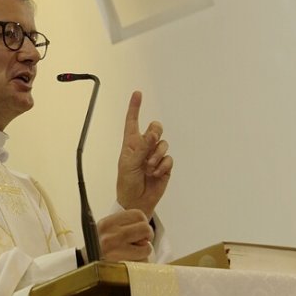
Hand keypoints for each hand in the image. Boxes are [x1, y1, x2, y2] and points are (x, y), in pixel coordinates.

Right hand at [97, 209, 153, 262]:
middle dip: (147, 236)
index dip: (142, 222)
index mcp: (105, 224)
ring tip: (132, 252)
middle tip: (139, 242)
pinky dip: (142, 261)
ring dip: (144, 250)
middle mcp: (108, 237)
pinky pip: (143, 261)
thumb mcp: (109, 230)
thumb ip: (127, 226)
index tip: (137, 230)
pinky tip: (131, 261)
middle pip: (145, 228)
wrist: (90, 268)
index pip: (138, 214)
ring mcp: (115, 254)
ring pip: (147, 246)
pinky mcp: (122, 267)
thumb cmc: (103, 248)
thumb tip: (145, 238)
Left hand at [115, 91, 171, 217]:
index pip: (132, 122)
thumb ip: (142, 147)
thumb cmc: (127, 183)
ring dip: (156, 155)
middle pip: (156, 128)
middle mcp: (144, 147)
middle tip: (151, 141)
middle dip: (155, 133)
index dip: (135, 107)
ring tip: (148, 168)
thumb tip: (153, 133)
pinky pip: (168, 159)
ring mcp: (155, 156)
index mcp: (131, 144)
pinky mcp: (165, 166)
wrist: (136, 202)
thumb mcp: (129, 164)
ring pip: (163, 144)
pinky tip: (155, 174)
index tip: (138, 94)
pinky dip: (162, 166)